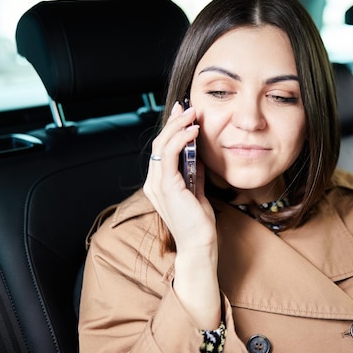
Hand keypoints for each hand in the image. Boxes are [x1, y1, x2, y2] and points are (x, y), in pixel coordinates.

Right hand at [144, 102, 221, 328]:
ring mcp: (157, 184)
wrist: (199, 245)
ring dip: (178, 126)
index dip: (172, 130)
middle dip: (174, 122)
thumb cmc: (199, 222)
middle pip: (160, 144)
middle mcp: (153, 182)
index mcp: (159, 183)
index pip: (163, 150)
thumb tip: (198, 154)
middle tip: (187, 107)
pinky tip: (193, 131)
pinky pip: (170, 155)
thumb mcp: (197, 190)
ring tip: (192, 113)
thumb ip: (194, 172)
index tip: (185, 114)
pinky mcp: (167, 187)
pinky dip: (180, 139)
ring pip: (162, 145)